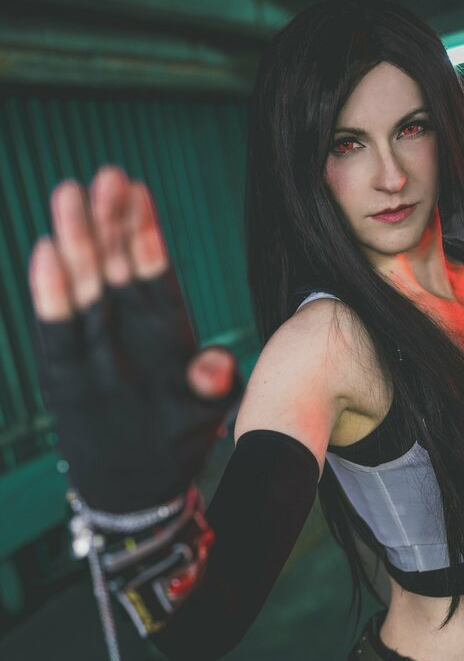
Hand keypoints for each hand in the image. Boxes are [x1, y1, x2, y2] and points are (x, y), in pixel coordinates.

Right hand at [28, 166, 241, 512]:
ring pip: (84, 285)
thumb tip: (220, 363)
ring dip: (78, 243)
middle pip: (116, 265)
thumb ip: (212, 386)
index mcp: (164, 326)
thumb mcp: (204, 414)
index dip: (145, 232)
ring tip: (70, 195)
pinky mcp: (65, 369)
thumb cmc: (177, 441)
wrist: (137, 483)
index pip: (154, 271)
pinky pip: (58, 327)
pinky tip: (46, 253)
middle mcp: (125, 325)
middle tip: (106, 177)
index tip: (139, 189)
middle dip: (110, 221)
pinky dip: (52, 294)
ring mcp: (92, 343)